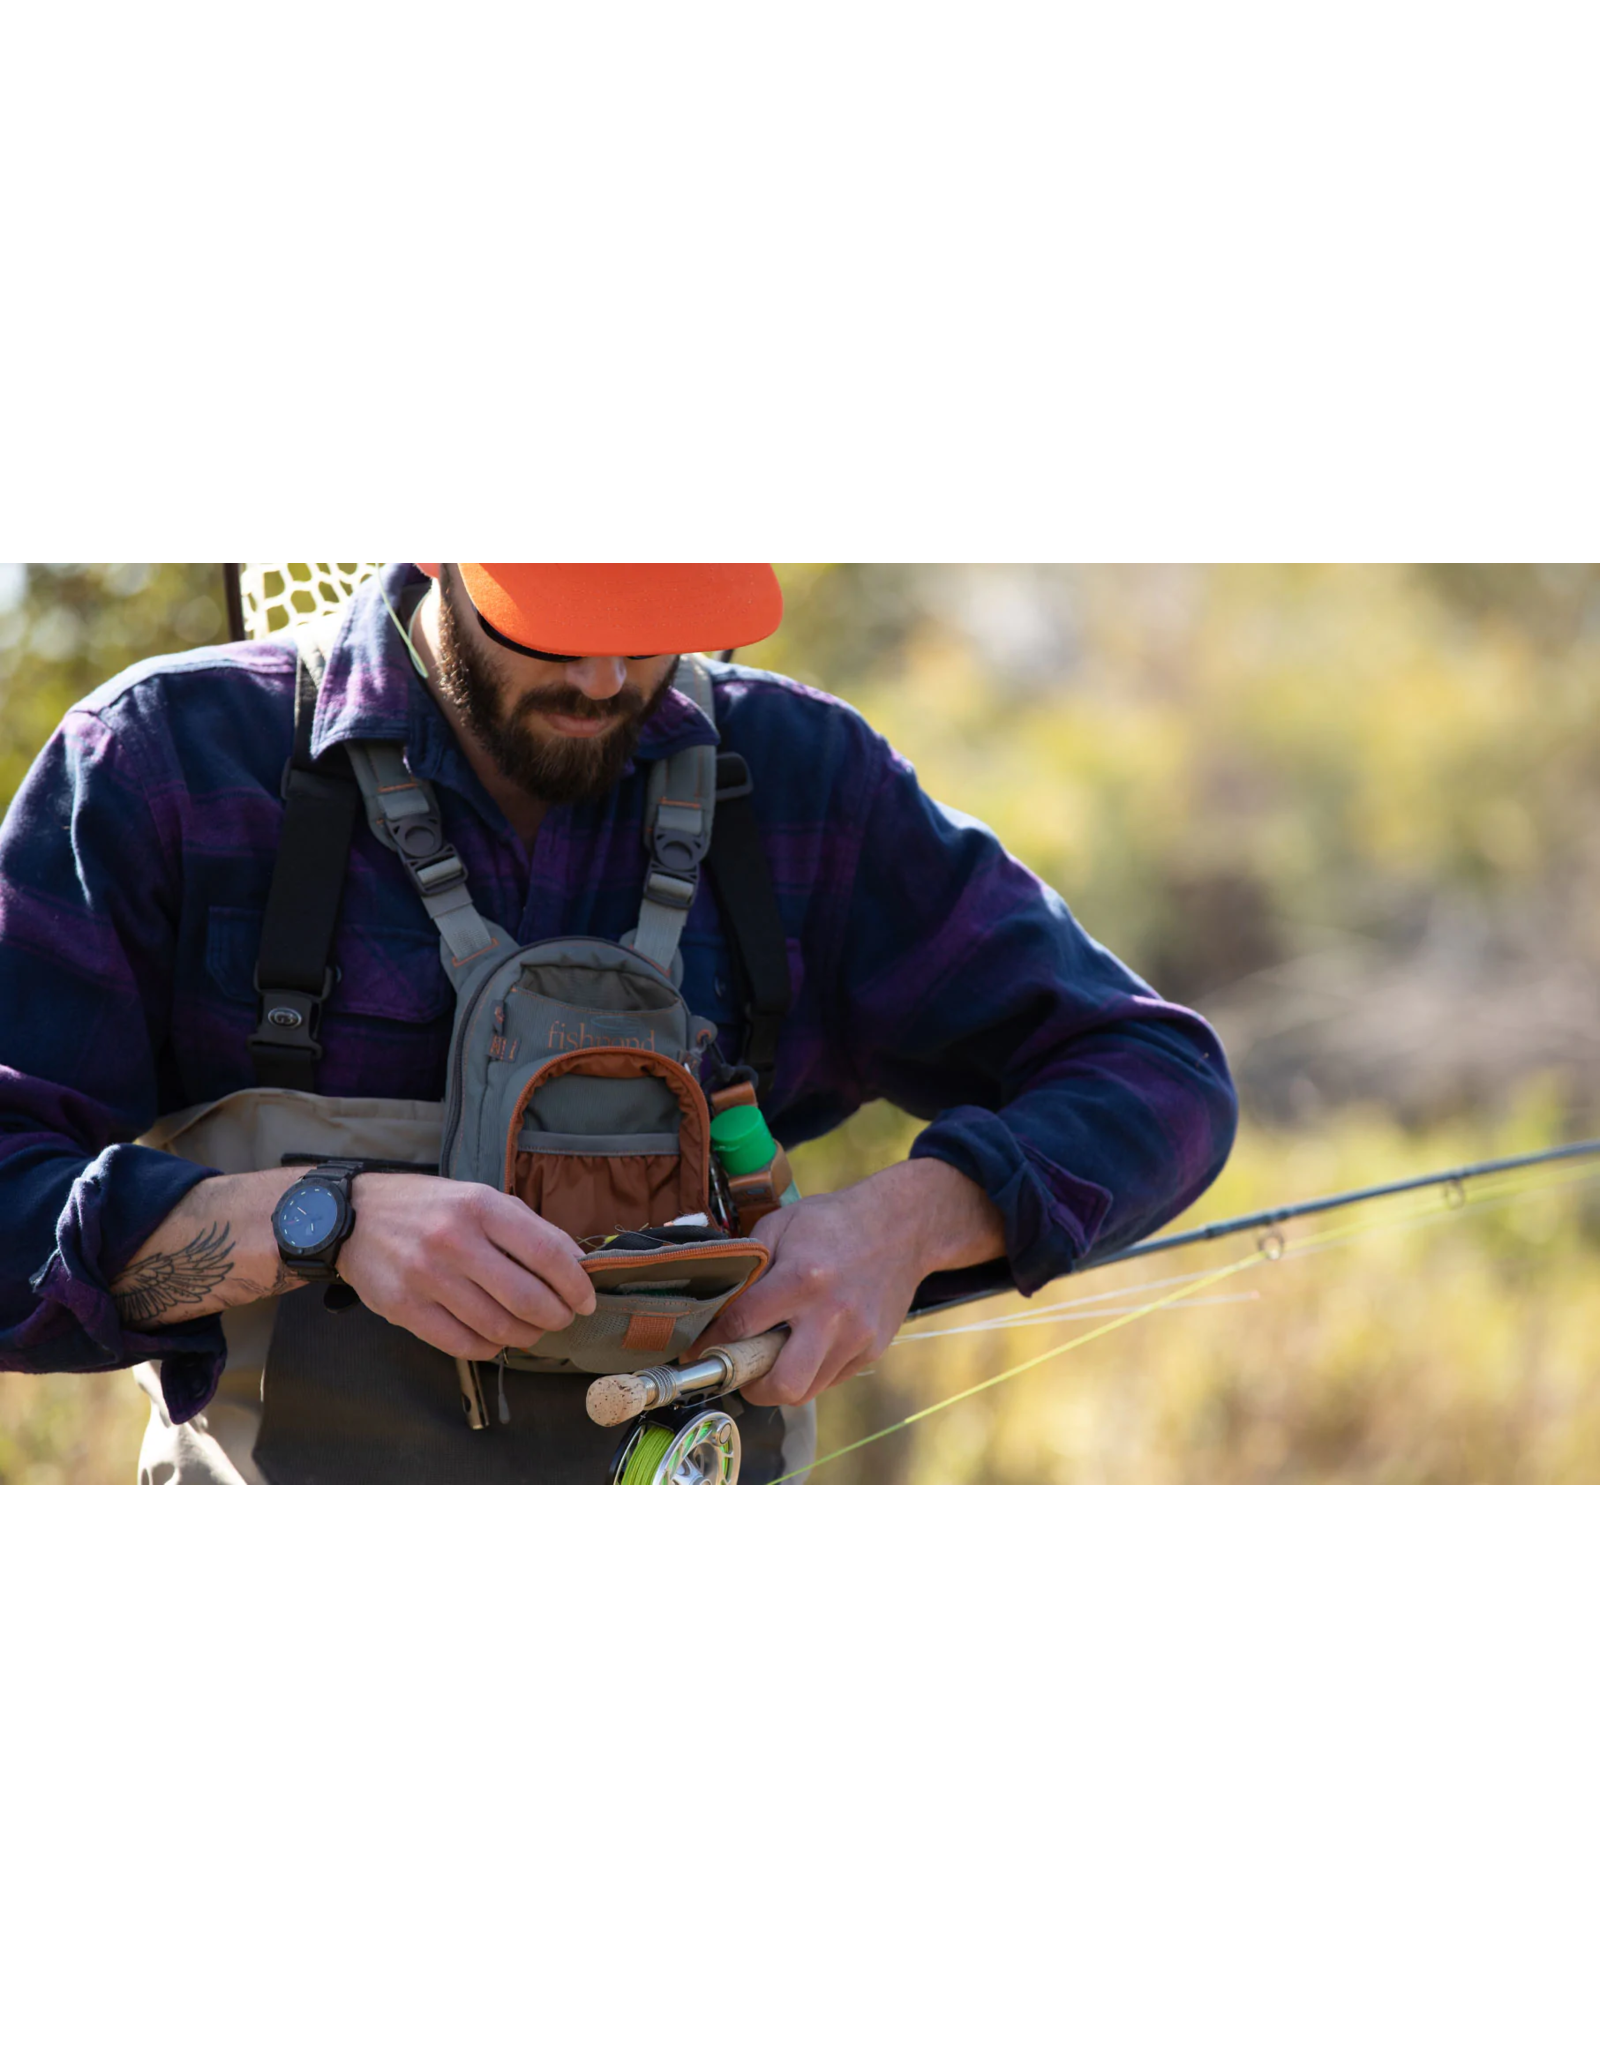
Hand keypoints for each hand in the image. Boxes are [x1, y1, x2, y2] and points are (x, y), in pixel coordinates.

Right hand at [339, 1174, 597, 1359]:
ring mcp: (426, 1277)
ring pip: (498, 1327)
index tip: (586, 1300)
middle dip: (556, 1317)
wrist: (352, 1216)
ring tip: (531, 1329)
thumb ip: (528, 1227)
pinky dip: (491, 1348)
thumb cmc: (427, 1207)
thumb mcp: (479, 1197)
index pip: (546, 1252)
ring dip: (527, 1336)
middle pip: (527, 1298)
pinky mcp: (404, 1309)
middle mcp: (453, 1240)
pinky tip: (496, 1338)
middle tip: (561, 1319)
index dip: (575, 1284)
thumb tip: (577, 1264)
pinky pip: (464, 1345)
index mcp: (479, 1206)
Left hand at [689, 1159, 1005, 1407]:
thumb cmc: (834, 1222)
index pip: (742, 1326)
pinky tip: (804, 1346)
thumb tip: (716, 1306)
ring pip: (807, 1390)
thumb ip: (749, 1266)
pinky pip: (831, 1379)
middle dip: (751, 1385)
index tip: (698, 1348)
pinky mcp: (873, 1350)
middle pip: (782, 1384)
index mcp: (802, 1278)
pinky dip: (810, 1372)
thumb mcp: (782, 1224)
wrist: (902, 1227)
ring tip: (770, 1358)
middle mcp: (831, 1314)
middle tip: (740, 1369)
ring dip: (780, 1382)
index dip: (711, 1341)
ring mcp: (857, 1337)